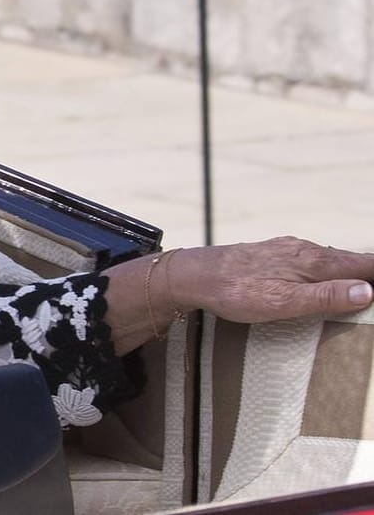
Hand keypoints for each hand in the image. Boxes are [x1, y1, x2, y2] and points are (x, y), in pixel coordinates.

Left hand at [173, 238, 373, 324]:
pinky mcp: (276, 253)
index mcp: (314, 263)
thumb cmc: (236, 292)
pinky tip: (329, 276)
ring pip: (334, 258)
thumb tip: (367, 291)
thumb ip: (325, 297)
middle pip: (353, 260)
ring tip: (365, 283)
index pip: (365, 265)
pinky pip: (315, 259)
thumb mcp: (283, 302)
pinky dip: (333, 268)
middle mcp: (306, 250)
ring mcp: (290, 249)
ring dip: (355, 269)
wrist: (194, 274)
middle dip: (372, 273)